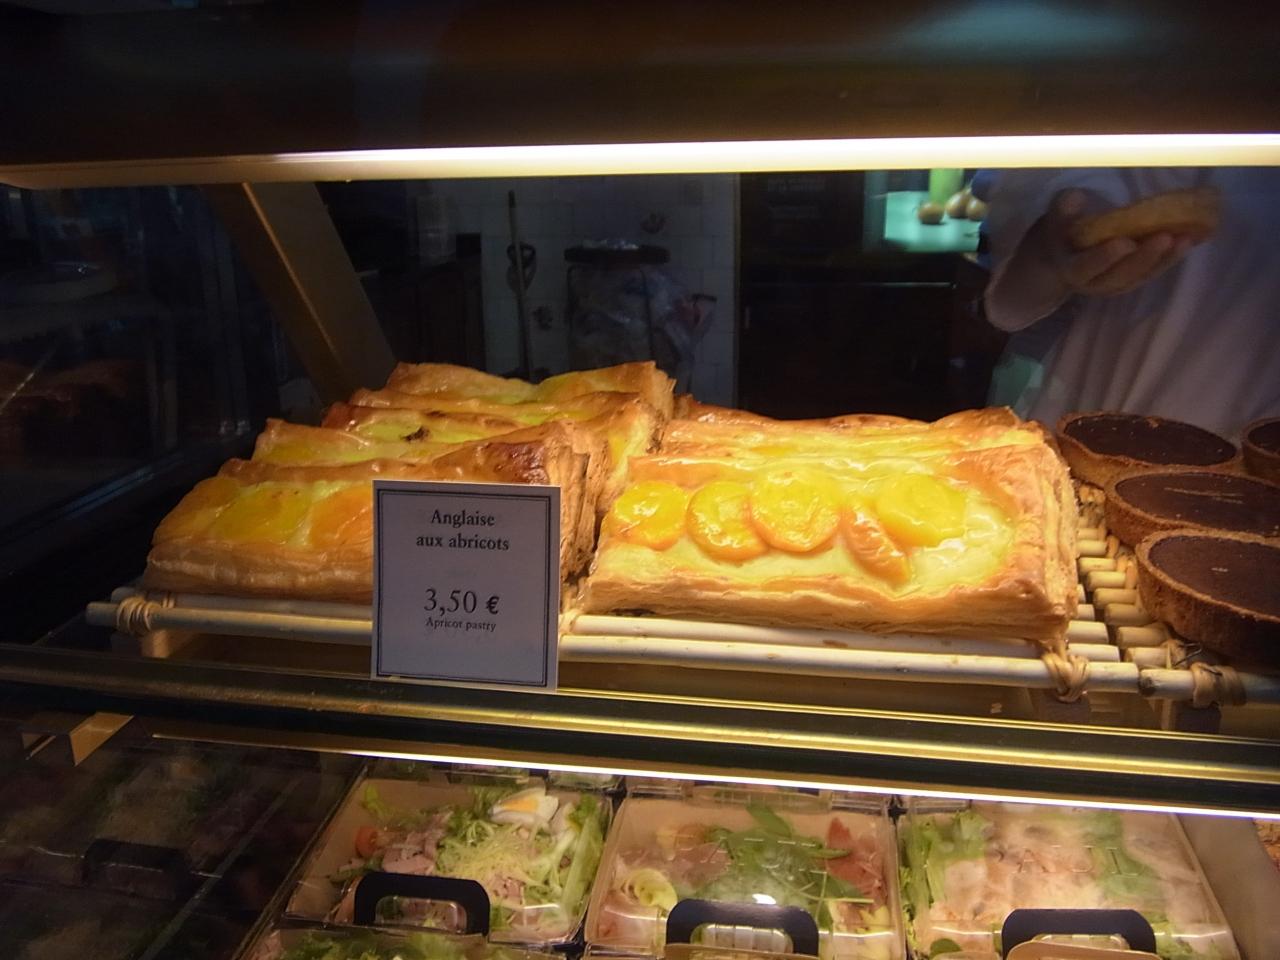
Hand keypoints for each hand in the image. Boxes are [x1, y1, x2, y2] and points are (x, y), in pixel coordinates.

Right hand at [1037, 189, 1194, 296]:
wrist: (1065, 255)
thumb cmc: (1063, 231)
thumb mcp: (1057, 218)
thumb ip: (1064, 209)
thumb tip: (1077, 198)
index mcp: (1071, 268)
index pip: (1085, 267)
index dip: (1104, 257)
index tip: (1125, 242)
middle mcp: (1094, 283)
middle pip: (1120, 276)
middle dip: (1144, 258)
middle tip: (1165, 237)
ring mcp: (1115, 284)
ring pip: (1141, 277)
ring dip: (1164, 260)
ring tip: (1185, 239)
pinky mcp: (1132, 280)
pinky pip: (1152, 272)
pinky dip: (1170, 259)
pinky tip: (1188, 242)